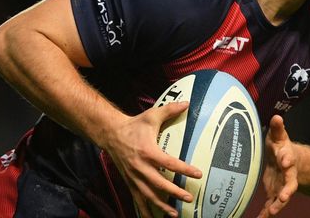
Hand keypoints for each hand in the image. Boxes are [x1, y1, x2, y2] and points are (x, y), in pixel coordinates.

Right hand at [102, 101, 202, 217]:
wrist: (111, 134)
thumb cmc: (135, 125)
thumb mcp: (152, 115)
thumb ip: (170, 110)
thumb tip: (187, 103)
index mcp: (148, 152)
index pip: (169, 163)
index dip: (184, 169)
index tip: (198, 173)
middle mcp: (140, 167)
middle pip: (159, 184)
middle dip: (174, 193)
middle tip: (188, 197)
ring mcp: (133, 177)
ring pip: (148, 196)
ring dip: (161, 206)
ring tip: (174, 214)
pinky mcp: (129, 182)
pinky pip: (138, 199)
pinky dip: (145, 210)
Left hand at [257, 115, 297, 217]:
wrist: (287, 162)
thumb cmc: (281, 148)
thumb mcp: (279, 136)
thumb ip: (277, 128)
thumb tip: (277, 117)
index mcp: (287, 159)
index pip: (288, 158)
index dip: (287, 159)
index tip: (286, 161)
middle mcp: (288, 175)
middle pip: (290, 184)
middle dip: (287, 190)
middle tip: (284, 197)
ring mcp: (282, 186)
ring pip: (281, 198)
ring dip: (277, 206)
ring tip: (272, 213)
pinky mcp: (274, 194)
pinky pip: (270, 206)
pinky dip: (265, 214)